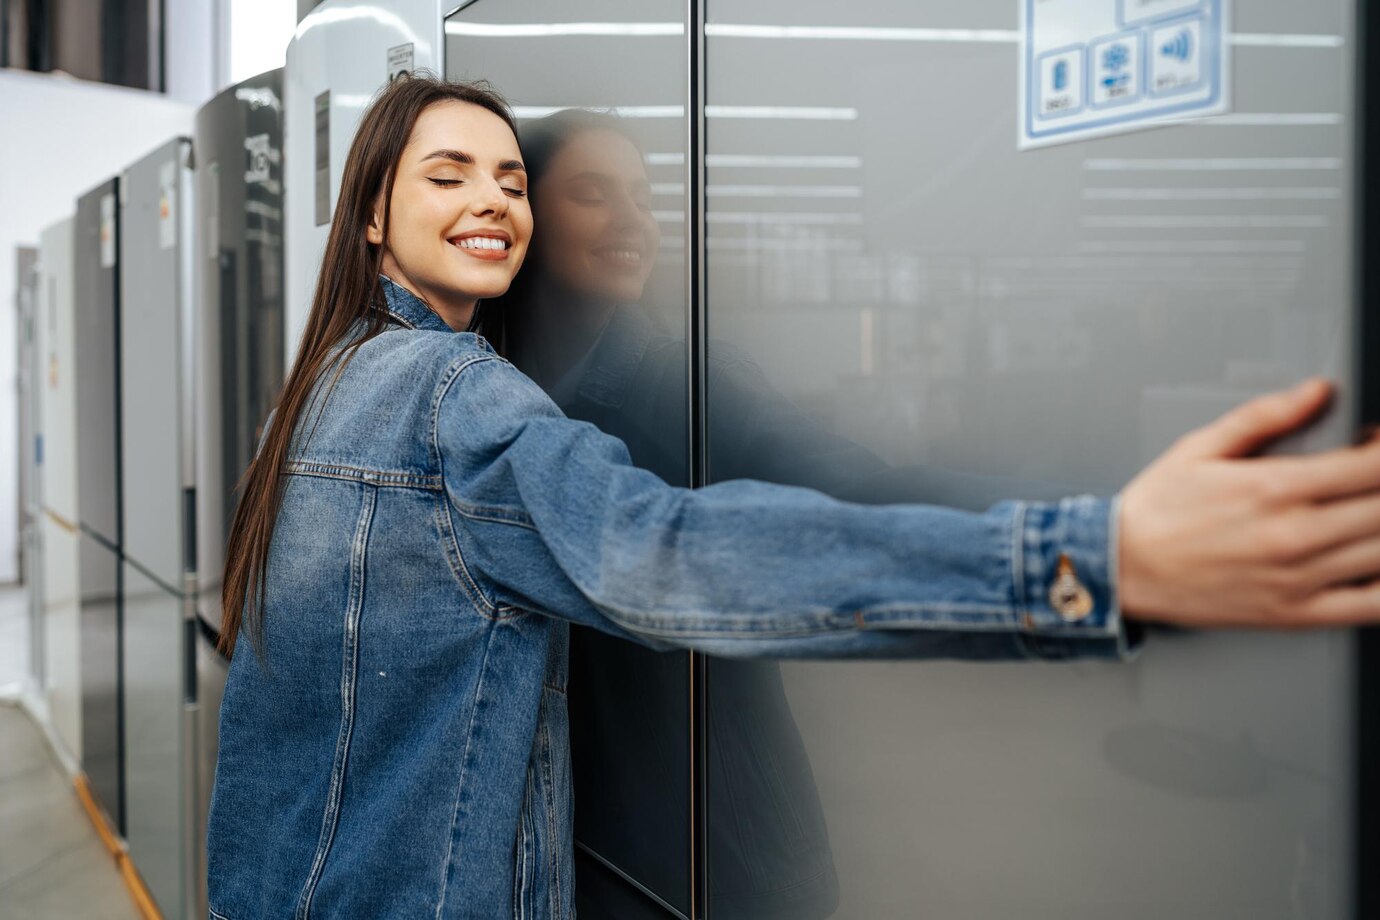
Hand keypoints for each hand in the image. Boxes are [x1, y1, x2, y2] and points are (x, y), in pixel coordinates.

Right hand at [1120, 378, 1379, 627]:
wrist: (1121, 569)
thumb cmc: (1156, 512)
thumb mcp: (1199, 447)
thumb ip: (1264, 416)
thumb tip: (1316, 392)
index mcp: (1272, 488)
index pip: (1370, 466)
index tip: (1378, 443)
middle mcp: (1291, 535)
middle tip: (1373, 478)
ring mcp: (1297, 579)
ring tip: (1370, 513)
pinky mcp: (1295, 614)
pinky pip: (1369, 607)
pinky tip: (1377, 565)